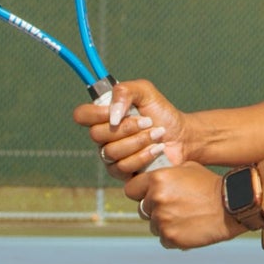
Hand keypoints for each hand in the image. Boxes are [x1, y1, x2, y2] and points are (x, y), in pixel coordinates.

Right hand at [74, 79, 193, 178]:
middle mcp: (103, 137)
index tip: (119, 112)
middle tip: (148, 121)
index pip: (81, 115)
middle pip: (96, 135)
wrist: (182, 137)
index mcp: (103, 116)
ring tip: (157, 134)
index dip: (96, 114)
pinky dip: (143, 156)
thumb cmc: (162, 113)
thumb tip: (112, 115)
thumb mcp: (145, 91)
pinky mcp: (121, 172)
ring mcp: (110, 156)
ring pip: (111, 152)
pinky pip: (122, 167)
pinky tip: (156, 149)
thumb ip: (125, 91)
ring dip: (138, 141)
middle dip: (127, 127)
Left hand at [128, 160, 240, 249]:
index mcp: (157, 179)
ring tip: (186, 218)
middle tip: (176, 208)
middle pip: (143, 209)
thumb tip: (151, 181)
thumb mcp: (187, 168)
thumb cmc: (210, 184)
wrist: (231, 205)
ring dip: (165, 224)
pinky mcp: (170, 237)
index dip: (140, 193)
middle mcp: (156, 199)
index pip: (131, 190)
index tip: (149, 195)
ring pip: (153, 226)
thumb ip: (165, 175)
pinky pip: (164, 240)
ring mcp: (162, 220)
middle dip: (155, 209)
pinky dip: (174, 237)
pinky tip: (189, 229)